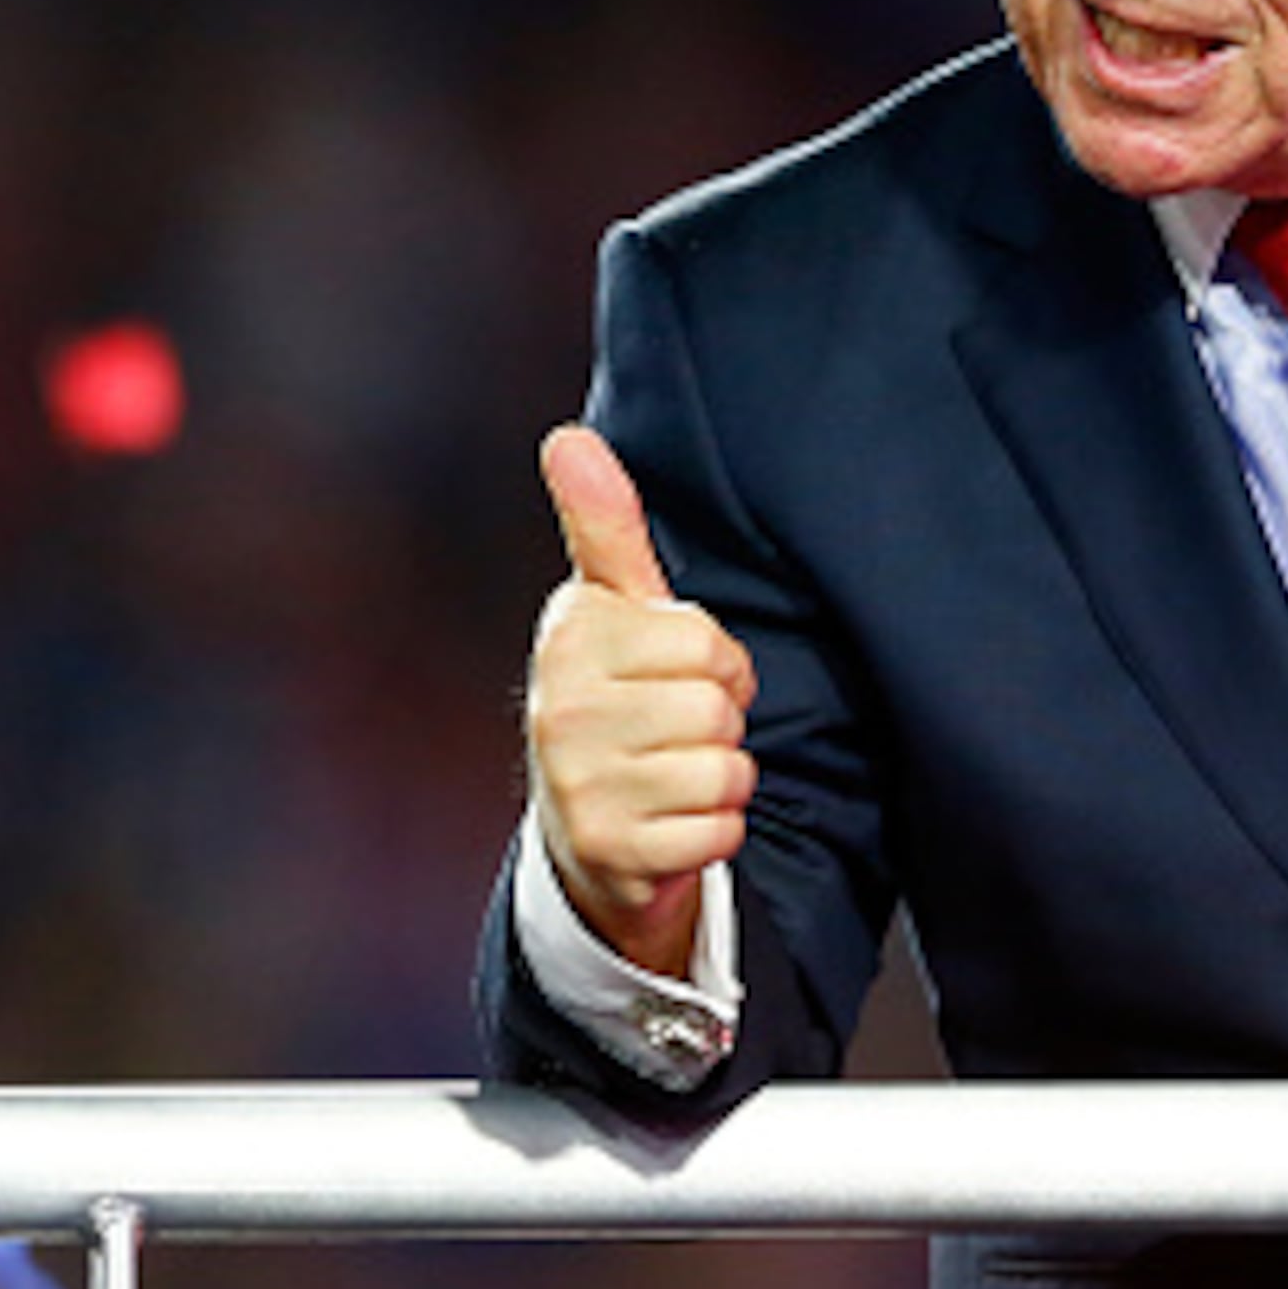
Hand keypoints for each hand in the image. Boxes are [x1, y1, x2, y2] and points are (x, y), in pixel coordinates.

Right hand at [524, 423, 756, 978]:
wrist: (583, 828)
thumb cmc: (617, 697)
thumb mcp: (612, 606)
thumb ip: (602, 523)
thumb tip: (568, 437)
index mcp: (571, 636)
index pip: (708, 643)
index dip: (717, 663)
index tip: (676, 674)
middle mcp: (561, 708)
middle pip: (719, 707)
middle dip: (720, 723)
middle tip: (675, 732)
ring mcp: (578, 784)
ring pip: (726, 771)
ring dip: (722, 780)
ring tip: (673, 776)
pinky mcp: (607, 851)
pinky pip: (721, 832)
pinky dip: (715, 832)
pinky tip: (672, 825)